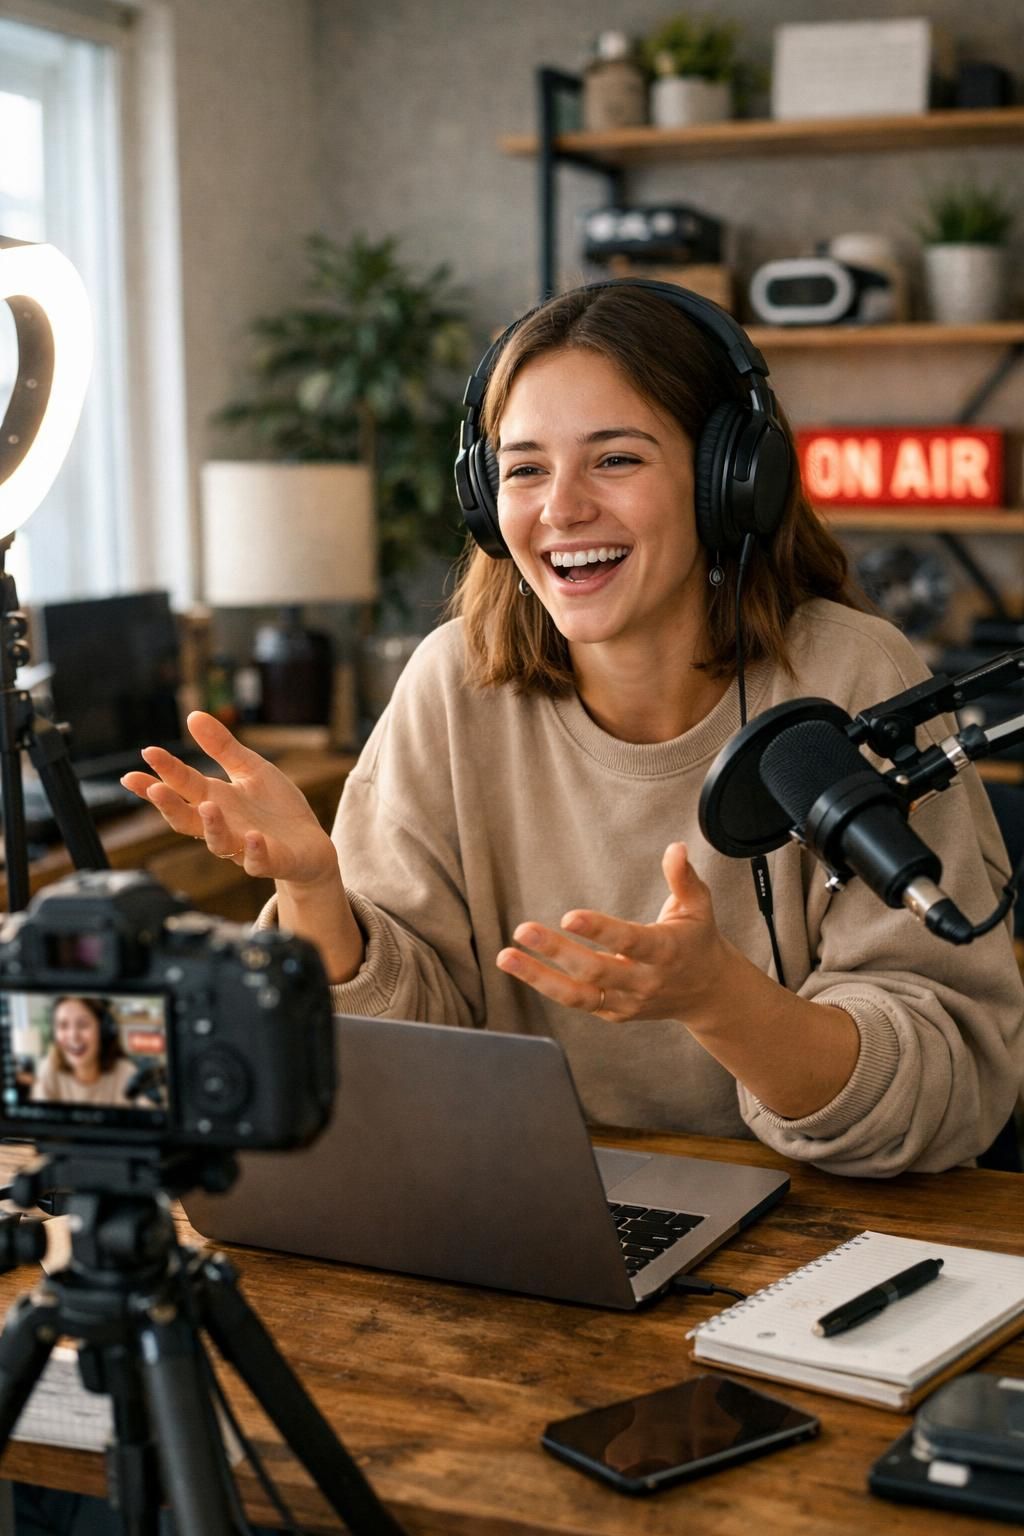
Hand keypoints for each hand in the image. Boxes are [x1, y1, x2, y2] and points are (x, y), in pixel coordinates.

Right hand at [120, 710, 337, 888]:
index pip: (183, 785)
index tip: (146, 754)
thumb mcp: (250, 770)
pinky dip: (254, 851)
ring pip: (219, 842)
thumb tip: (192, 715)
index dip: (163, 772)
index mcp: (216, 799)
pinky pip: (258, 862)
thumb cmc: (275, 808)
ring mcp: (244, 847)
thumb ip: (222, 748)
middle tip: (155, 788)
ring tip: (207, 806)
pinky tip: (253, 837)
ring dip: (212, 826)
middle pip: (187, 819)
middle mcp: (224, 825)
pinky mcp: (272, 861)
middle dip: (170, 805)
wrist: (310, 845)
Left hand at [495, 842, 727, 1021]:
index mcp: (666, 951)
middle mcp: (645, 981)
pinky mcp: (614, 1013)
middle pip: (595, 971)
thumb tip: (676, 847)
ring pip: (578, 996)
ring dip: (538, 977)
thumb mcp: (699, 906)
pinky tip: (521, 967)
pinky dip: (548, 986)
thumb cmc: (698, 940)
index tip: (569, 916)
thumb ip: (684, 878)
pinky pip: (577, 1002)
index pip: (629, 941)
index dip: (599, 930)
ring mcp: (628, 1001)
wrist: (708, 993)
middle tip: (523, 930)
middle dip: (556, 951)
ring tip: (506, 956)